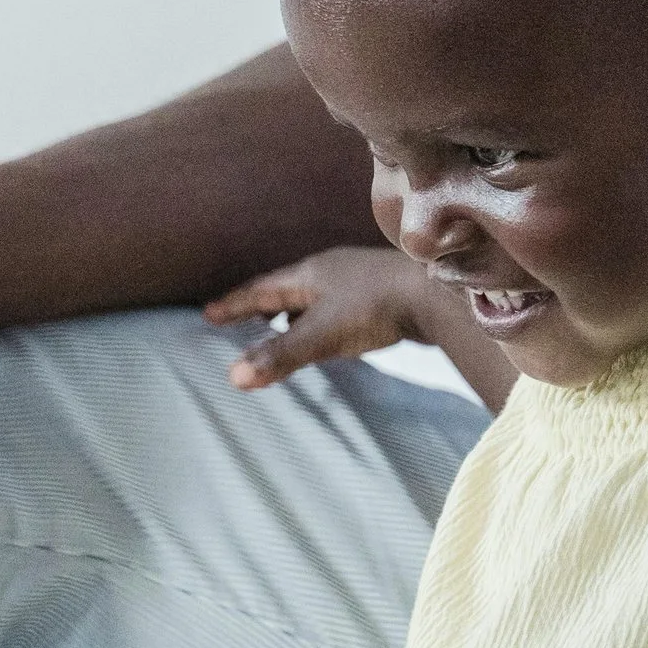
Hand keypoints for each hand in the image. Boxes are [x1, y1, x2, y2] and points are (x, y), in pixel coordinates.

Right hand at [203, 246, 431, 391]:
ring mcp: (358, 281)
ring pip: (315, 298)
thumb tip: (232, 377)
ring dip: (294, 314)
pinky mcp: (382, 295)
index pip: (261, 289)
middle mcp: (331, 271)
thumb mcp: (322, 335)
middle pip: (287, 289)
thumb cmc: (377, 307)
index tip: (209, 313)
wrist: (438, 294)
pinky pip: (339, 307)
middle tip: (242, 319)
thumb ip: (280, 356)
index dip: (234, 304)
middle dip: (262, 305)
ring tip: (282, 328)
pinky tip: (331, 335)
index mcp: (310, 272)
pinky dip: (322, 321)